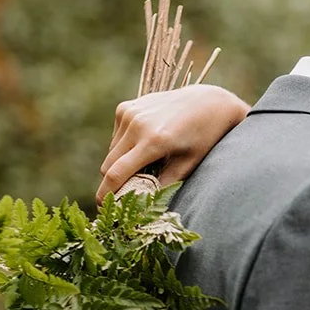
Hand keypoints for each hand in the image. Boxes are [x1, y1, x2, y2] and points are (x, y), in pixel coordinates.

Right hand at [96, 85, 250, 201]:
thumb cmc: (203, 137)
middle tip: (128, 189)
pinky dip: (124, 145)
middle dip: (114, 180)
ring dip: (121, 162)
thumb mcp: (188, 164)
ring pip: (112, 151)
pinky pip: (116, 136)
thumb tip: (142, 205)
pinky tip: (146, 141)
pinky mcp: (126, 107)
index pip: (117, 173)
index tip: (102, 207)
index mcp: (154, 142)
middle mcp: (137, 125)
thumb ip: (163, 185)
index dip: (106, 193)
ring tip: (146, 161)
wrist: (207, 103)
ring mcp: (129, 113)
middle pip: (109, 164)